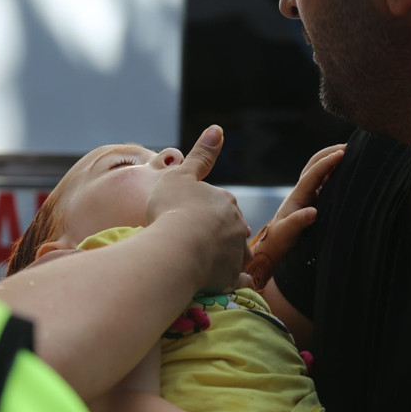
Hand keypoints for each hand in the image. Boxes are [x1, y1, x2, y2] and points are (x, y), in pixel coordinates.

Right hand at [146, 125, 251, 292]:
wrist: (176, 247)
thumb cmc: (173, 209)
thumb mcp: (182, 175)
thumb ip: (201, 154)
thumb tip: (218, 128)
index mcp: (225, 200)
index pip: (220, 203)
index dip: (204, 210)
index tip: (188, 216)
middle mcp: (237, 225)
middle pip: (231, 228)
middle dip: (218, 233)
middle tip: (194, 240)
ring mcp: (236, 252)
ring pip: (237, 253)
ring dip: (226, 256)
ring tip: (205, 263)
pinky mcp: (231, 277)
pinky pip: (236, 280)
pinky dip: (232, 281)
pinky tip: (221, 283)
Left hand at [247, 144, 344, 289]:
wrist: (275, 243)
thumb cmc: (281, 238)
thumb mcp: (288, 232)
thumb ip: (299, 222)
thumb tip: (313, 212)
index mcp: (298, 194)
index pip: (313, 173)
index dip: (327, 162)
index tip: (342, 153)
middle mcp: (302, 189)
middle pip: (315, 163)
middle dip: (330, 152)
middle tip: (350, 145)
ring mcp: (308, 192)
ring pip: (320, 169)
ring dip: (333, 158)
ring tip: (352, 152)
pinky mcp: (313, 198)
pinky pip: (325, 179)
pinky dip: (335, 171)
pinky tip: (348, 170)